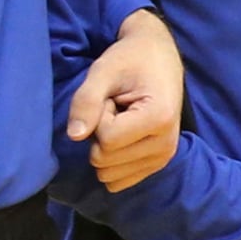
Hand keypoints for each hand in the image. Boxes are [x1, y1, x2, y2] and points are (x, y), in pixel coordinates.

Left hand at [66, 9, 181, 191]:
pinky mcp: (157, 165)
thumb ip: (86, 101)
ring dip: (106, 147)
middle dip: (100, 133)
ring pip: (109, 174)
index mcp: (159, 119)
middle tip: (116, 107)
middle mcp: (166, 145)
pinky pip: (119, 182)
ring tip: (122, 119)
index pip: (107, 140)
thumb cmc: (131, 60)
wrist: (159, 58)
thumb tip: (74, 136)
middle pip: (105, 160)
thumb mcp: (103, 71)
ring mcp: (163, 158)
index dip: (98, 117)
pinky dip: (112, 161)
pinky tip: (125, 135)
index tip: (113, 97)